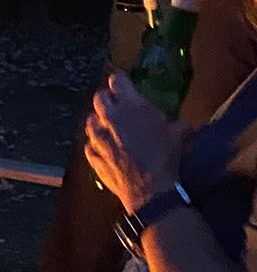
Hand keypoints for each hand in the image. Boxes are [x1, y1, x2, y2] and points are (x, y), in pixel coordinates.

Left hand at [84, 72, 183, 211]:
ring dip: (99, 121)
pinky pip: (89, 145)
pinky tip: (104, 149)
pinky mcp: (92, 155)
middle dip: (107, 98)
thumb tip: (181, 124)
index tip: (122, 83)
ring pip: (90, 121)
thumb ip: (177, 124)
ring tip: (109, 127)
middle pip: (99, 98)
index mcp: (131, 106)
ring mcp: (97, 137)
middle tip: (116, 104)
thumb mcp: (180, 135)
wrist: (150, 190)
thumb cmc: (166, 158)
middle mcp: (110, 118)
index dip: (119, 80)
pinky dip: (96, 145)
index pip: (117, 80)